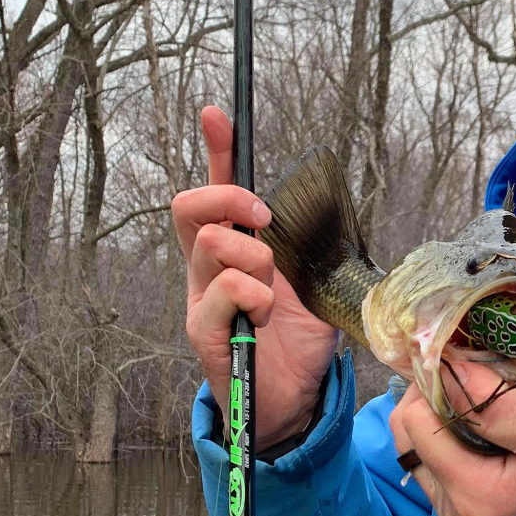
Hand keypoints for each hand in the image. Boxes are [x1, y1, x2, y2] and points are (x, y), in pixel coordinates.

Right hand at [173, 106, 338, 449]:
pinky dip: (253, 297)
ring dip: (255, 259)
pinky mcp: (204, 332)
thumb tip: (324, 213)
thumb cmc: (299, 341)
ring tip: (273, 293)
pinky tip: (266, 317)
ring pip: (211, 246)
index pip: (217, 192)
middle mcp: (207, 269)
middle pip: (190, 207)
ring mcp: (200, 299)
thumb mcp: (315, 284)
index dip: (217, 152)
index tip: (218, 114)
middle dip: (231, 200)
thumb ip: (309, 250)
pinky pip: (222, 293)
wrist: (292, 400)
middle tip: (264, 219)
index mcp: (235, 251)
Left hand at [388, 361, 515, 515]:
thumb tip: (445, 373)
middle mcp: (456, 510)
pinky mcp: (447, 491)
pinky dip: (444, 414)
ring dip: (441, 400)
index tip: (481, 361)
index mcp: (482, 499)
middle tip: (485, 374)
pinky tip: (479, 408)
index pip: (421, 423)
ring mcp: (448, 503)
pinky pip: (421, 441)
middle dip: (441, 390)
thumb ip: (507, 407)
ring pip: (409, 433)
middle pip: (407, 428)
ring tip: (484, 391)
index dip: (446, 380)